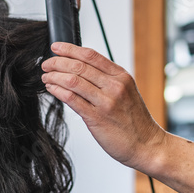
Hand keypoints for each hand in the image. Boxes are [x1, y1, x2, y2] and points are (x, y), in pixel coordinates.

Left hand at [41, 42, 166, 171]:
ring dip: (54, 76)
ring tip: (46, 77)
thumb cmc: (135, 121)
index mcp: (121, 76)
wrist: (147, 145)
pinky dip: (58, 91)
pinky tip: (51, 88)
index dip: (69, 49)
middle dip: (57, 62)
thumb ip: (107, 80)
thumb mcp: (127, 92)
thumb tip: (80, 70)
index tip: (56, 47)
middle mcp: (114, 86)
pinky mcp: (97, 118)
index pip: (91, 55)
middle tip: (46, 64)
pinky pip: (72, 99)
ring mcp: (106, 102)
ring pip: (73, 81)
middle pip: (79, 66)